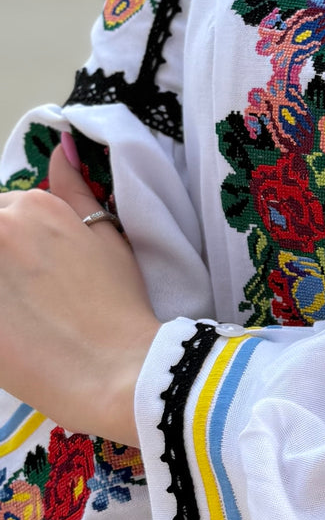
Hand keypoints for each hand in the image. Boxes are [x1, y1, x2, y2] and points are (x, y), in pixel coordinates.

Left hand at [0, 138, 158, 444]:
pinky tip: (11, 328)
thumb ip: (75, 190)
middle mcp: (1, 227)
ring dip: (1, 286)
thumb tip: (60, 150)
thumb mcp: (108, 238)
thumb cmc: (118, 306)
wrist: (115, 369)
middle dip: (4, 262)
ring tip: (20, 310)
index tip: (28, 273)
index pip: (0, 210)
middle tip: (24, 295)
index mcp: (34, 207)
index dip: (12, 243)